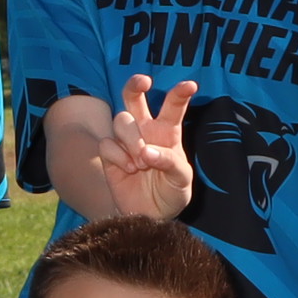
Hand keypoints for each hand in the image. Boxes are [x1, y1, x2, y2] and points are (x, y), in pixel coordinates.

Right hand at [96, 74, 198, 220]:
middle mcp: (145, 130)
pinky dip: (119, 157)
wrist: (150, 214)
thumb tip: (145, 152)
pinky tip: (130, 170)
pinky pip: (107, 144)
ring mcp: (125, 141)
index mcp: (168, 131)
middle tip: (143, 82)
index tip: (190, 85)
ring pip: (121, 120)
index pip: (173, 106)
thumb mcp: (181, 179)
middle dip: (135, 85)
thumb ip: (169, 161)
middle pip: (134, 97)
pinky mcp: (110, 154)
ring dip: (131, 139)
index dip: (180, 94)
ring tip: (142, 162)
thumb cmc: (171, 192)